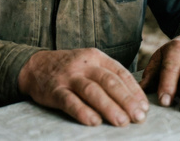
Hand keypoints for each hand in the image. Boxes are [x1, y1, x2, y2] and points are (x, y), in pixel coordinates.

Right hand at [18, 48, 148, 126]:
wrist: (34, 66)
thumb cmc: (69, 69)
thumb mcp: (89, 64)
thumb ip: (107, 76)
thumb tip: (134, 99)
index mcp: (95, 57)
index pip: (119, 72)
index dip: (134, 90)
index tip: (144, 106)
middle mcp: (83, 65)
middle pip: (109, 82)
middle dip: (126, 100)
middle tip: (139, 117)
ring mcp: (68, 77)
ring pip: (92, 91)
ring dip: (109, 107)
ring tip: (122, 122)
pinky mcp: (54, 90)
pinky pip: (69, 101)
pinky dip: (82, 112)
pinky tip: (94, 122)